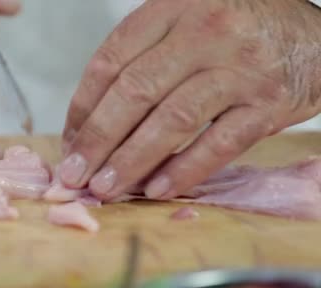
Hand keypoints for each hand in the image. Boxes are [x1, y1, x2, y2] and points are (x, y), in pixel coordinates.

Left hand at [59, 0, 320, 200]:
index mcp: (174, 8)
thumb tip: (89, 125)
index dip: (83, 106)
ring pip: (172, 119)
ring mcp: (240, 67)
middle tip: (73, 174)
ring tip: (105, 188)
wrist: (315, 38)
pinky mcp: (268, 103)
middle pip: (135, 91)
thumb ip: (142, 61)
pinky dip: (185, 170)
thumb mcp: (185, 26)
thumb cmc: (237, 34)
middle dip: (98, 140)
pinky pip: (218, 143)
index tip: (70, 140)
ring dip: (132, 161)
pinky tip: (157, 190)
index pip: (111, 60)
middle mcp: (206, 31)